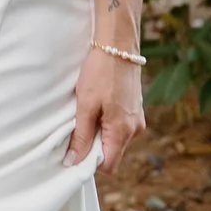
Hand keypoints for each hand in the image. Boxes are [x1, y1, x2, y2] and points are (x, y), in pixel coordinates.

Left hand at [70, 42, 145, 179]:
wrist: (118, 45)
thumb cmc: (100, 73)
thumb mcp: (85, 105)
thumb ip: (81, 136)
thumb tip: (73, 162)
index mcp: (122, 131)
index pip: (108, 165)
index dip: (90, 163)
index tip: (75, 153)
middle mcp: (135, 129)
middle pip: (112, 153)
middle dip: (94, 147)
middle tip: (78, 128)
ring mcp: (138, 120)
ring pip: (115, 140)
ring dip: (100, 133)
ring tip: (88, 113)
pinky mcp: (136, 110)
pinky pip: (120, 127)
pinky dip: (107, 123)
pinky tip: (98, 106)